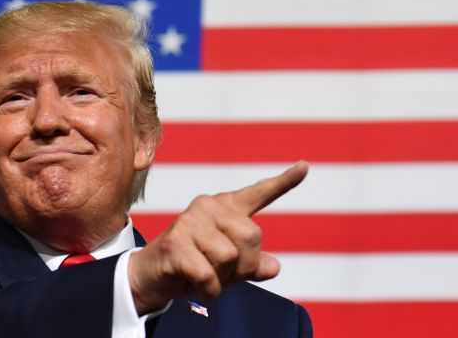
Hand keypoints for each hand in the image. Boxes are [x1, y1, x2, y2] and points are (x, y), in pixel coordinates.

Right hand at [127, 161, 308, 312]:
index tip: (305, 167)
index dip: (284, 182)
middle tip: (221, 272)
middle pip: (252, 237)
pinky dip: (209, 290)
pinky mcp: (176, 242)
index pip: (259, 193)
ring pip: (230, 257)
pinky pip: (209, 275)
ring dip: (222, 279)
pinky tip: (196, 285)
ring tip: (204, 275)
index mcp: (226, 208)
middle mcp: (209, 206)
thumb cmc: (194, 266)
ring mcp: (190, 221)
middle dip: (243, 265)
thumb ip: (253, 263)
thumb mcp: (229, 267)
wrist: (152, 276)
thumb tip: (274, 267)